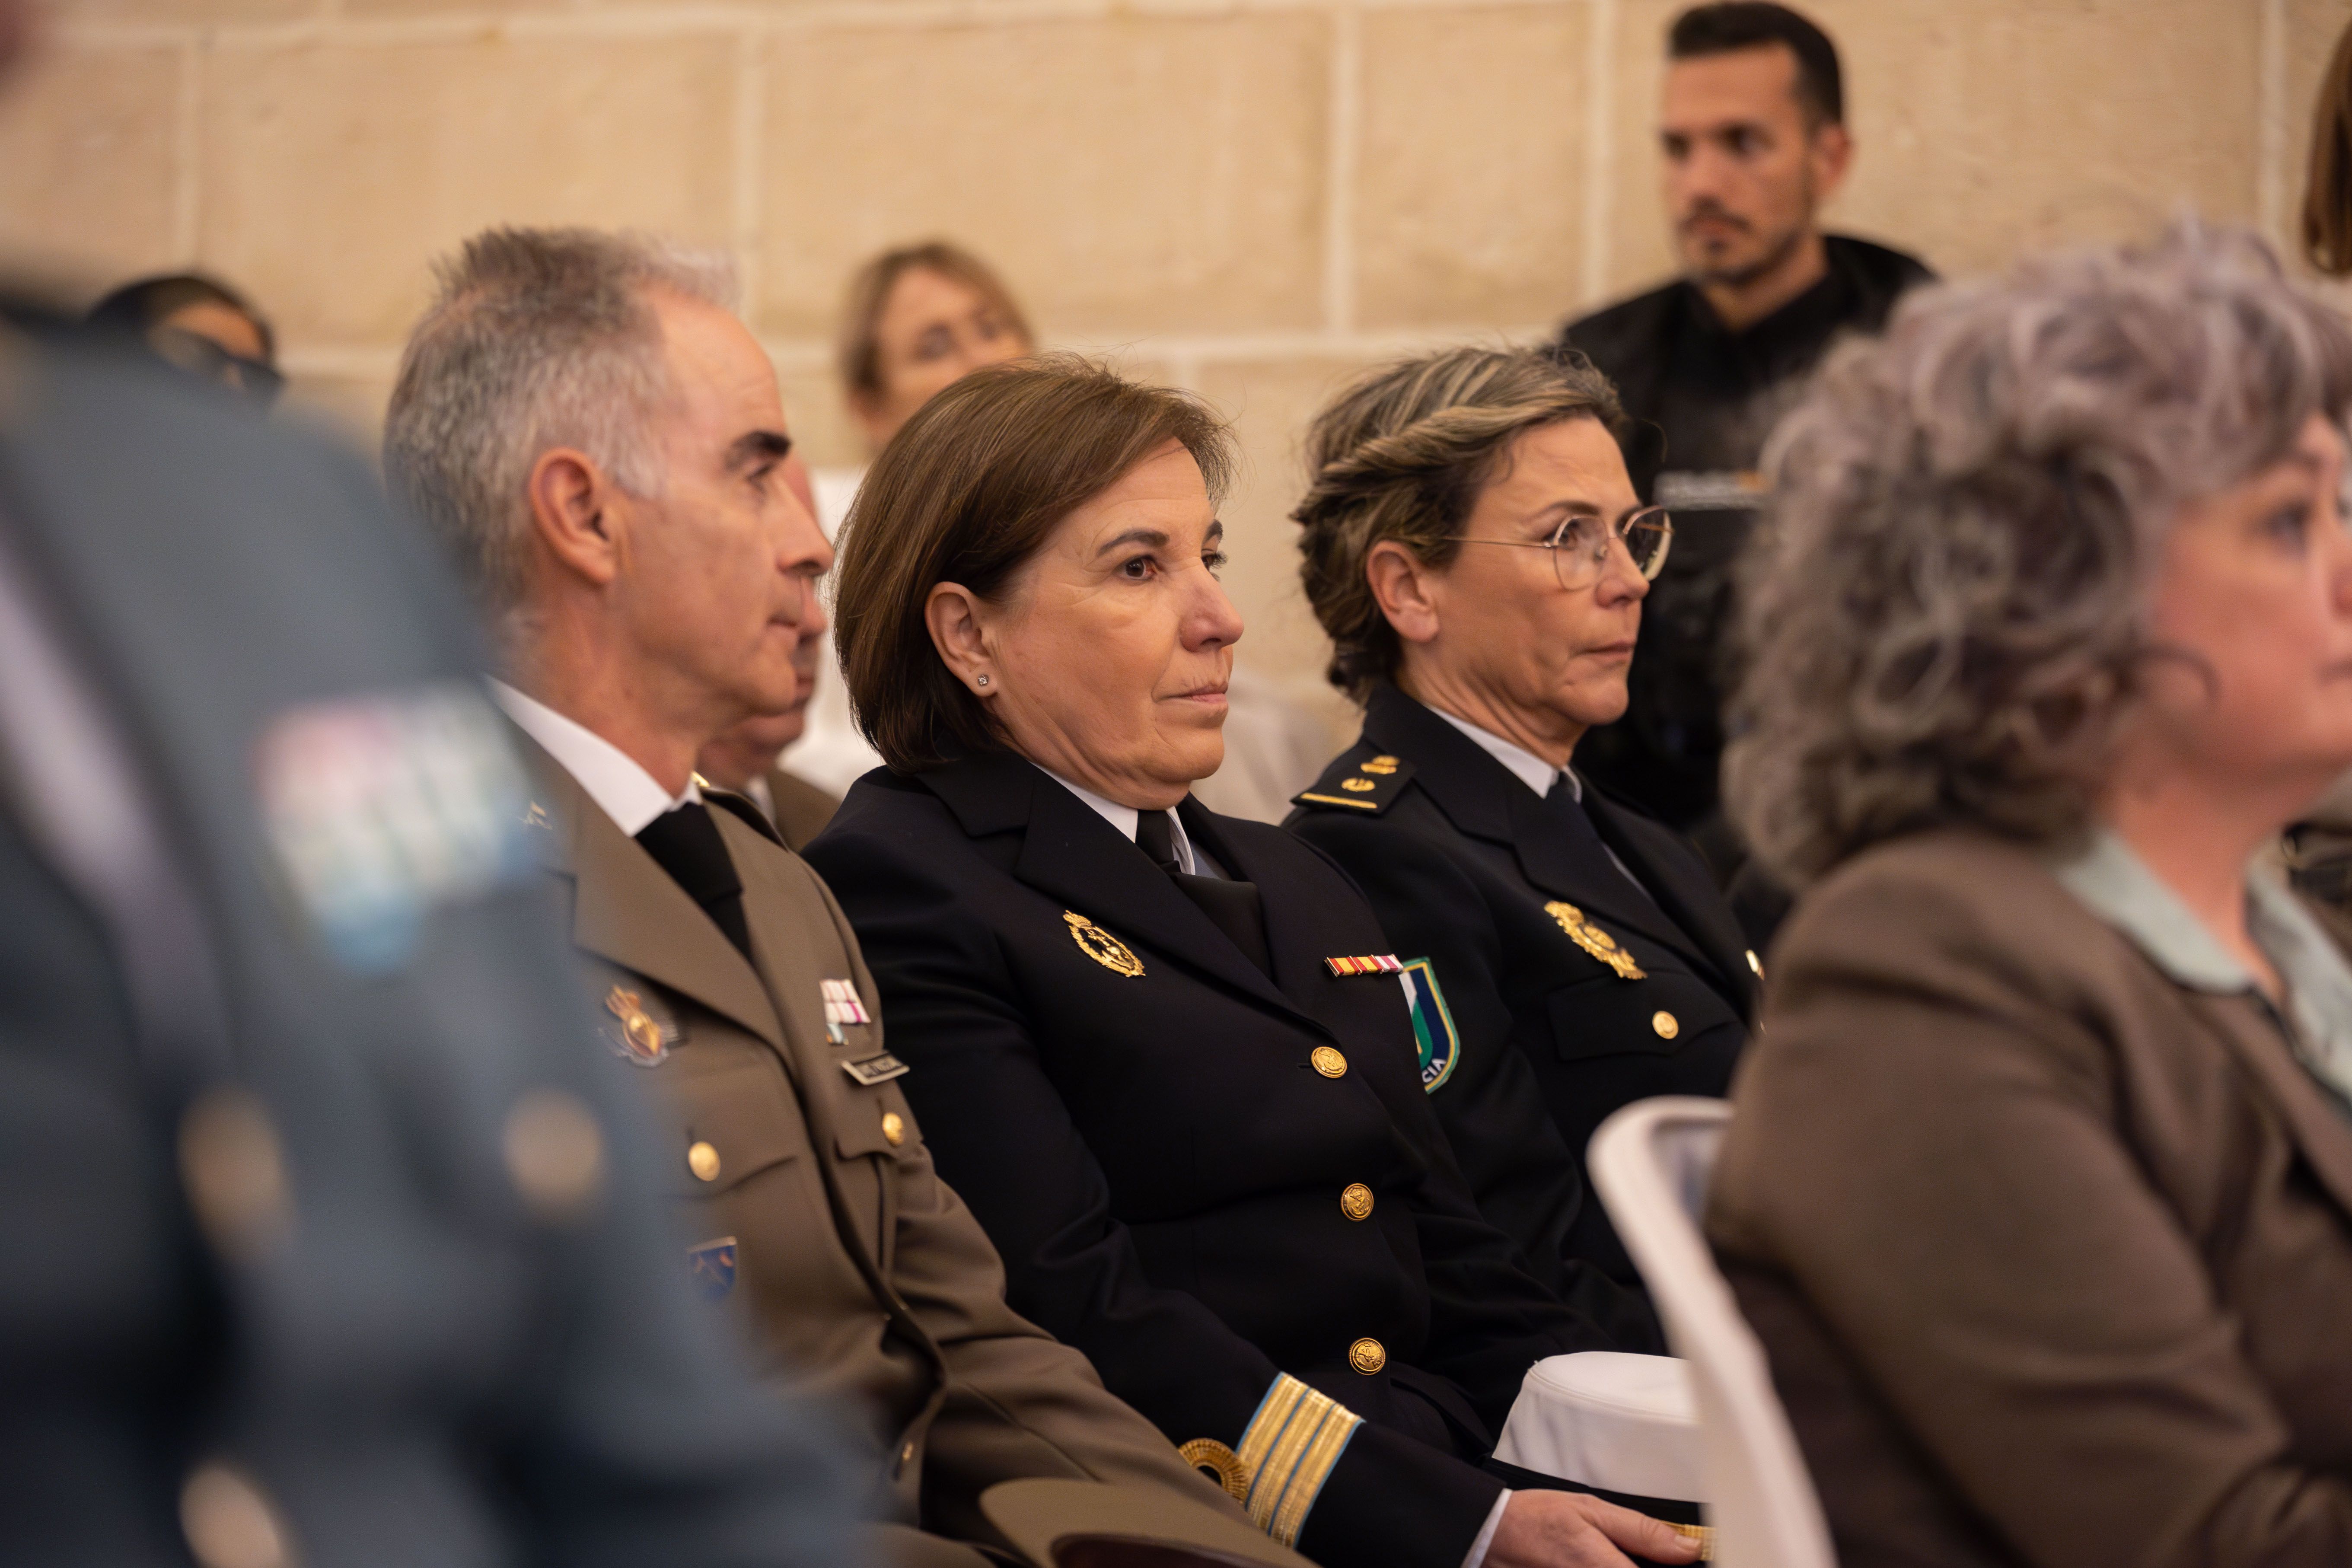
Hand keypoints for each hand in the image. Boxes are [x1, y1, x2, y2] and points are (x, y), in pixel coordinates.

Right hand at [1482, 1489, 1703, 1567]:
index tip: (1686, 1562)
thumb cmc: (1538, 1519)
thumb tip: (1688, 1548)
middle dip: (1651, 1565)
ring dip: (1625, 1564)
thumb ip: (1643, 1532)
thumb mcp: (1591, 1510)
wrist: (1491, 1536)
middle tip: (1640, 1551)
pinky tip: (1609, 1559)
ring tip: (1615, 1553)